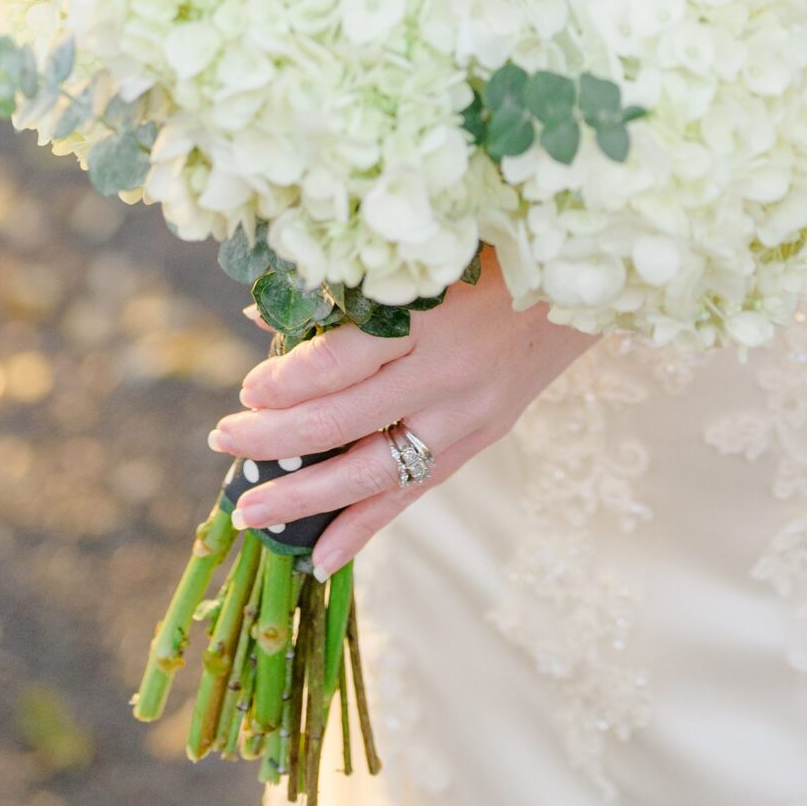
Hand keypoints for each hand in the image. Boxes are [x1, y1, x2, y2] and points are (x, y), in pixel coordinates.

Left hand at [206, 252, 597, 575]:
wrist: (585, 281)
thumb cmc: (493, 248)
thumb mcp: (426, 253)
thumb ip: (352, 284)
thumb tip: (266, 311)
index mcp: (430, 313)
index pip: (342, 361)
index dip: (288, 380)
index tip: (249, 384)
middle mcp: (446, 372)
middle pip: (344, 421)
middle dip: (274, 438)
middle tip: (222, 440)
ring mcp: (466, 416)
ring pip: (374, 471)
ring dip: (306, 497)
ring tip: (250, 511)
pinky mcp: (480, 441)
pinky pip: (415, 493)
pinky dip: (366, 528)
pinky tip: (322, 558)